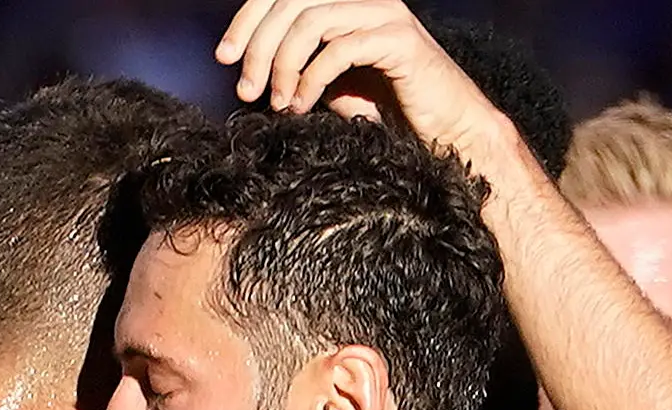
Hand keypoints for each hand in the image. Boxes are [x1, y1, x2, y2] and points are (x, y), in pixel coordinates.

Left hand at [215, 0, 510, 174]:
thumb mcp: (331, 82)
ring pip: (311, 22)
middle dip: (258, 46)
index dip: (246, 19)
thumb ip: (298, 64)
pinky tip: (302, 106)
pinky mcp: (399, 40)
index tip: (223, 57)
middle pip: (290, 1)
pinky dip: (311, 79)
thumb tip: (249, 70)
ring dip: (283, 65)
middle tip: (244, 89)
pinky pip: (339, 49)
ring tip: (277, 103)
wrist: (448, 133)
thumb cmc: (390, 110)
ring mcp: (384, 13)